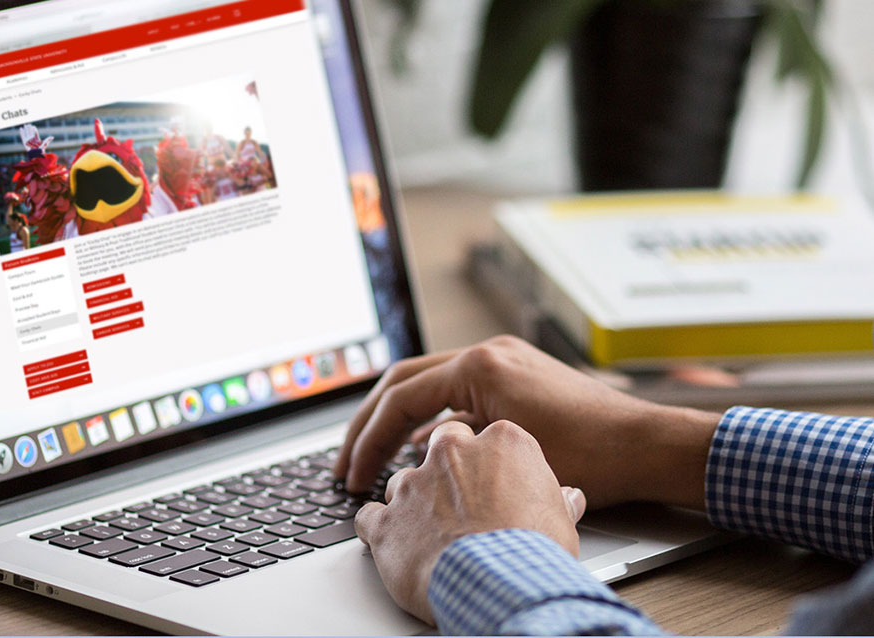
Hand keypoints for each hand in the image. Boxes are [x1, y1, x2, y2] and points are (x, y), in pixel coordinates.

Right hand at [335, 335, 719, 508]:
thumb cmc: (591, 454)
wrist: (646, 444)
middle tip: (346, 462)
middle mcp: (488, 353)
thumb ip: (450, 446)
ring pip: (428, 383)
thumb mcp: (506, 454)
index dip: (368, 440)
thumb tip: (411, 457)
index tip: (352, 474)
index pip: (401, 398)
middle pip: (404, 381)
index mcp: (481, 365)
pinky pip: (456, 392)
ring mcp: (503, 359)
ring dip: (397, 419)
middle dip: (369, 423)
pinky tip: (421, 449)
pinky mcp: (515, 374)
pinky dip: (432, 418)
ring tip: (374, 456)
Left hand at [355, 419, 585, 624]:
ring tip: (431, 534)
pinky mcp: (386, 520)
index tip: (493, 483)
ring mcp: (414, 484)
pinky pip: (370, 517)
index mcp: (500, 442)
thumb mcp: (561, 520)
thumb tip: (569, 499)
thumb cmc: (534, 552)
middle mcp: (452, 453)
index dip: (489, 465)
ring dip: (413, 503)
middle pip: (441, 447)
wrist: (499, 585)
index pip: (487, 437)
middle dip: (446, 470)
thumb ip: (556, 499)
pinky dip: (378, 529)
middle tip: (460, 502)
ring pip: (403, 481)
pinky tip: (395, 546)